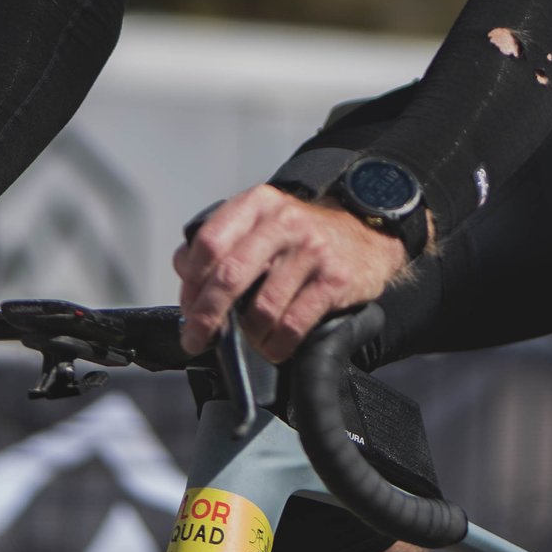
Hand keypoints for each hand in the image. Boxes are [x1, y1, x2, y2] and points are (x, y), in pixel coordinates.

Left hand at [175, 184, 416, 362]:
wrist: (367, 233)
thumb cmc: (303, 236)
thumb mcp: (263, 222)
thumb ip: (223, 241)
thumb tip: (184, 271)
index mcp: (258, 204)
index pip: (209, 242)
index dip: (191, 281)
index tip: (188, 307)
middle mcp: (284, 222)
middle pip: (229, 276)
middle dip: (206, 316)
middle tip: (197, 338)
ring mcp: (311, 251)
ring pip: (261, 308)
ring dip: (247, 336)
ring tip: (248, 342)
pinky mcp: (334, 280)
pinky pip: (293, 325)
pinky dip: (276, 345)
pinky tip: (274, 347)